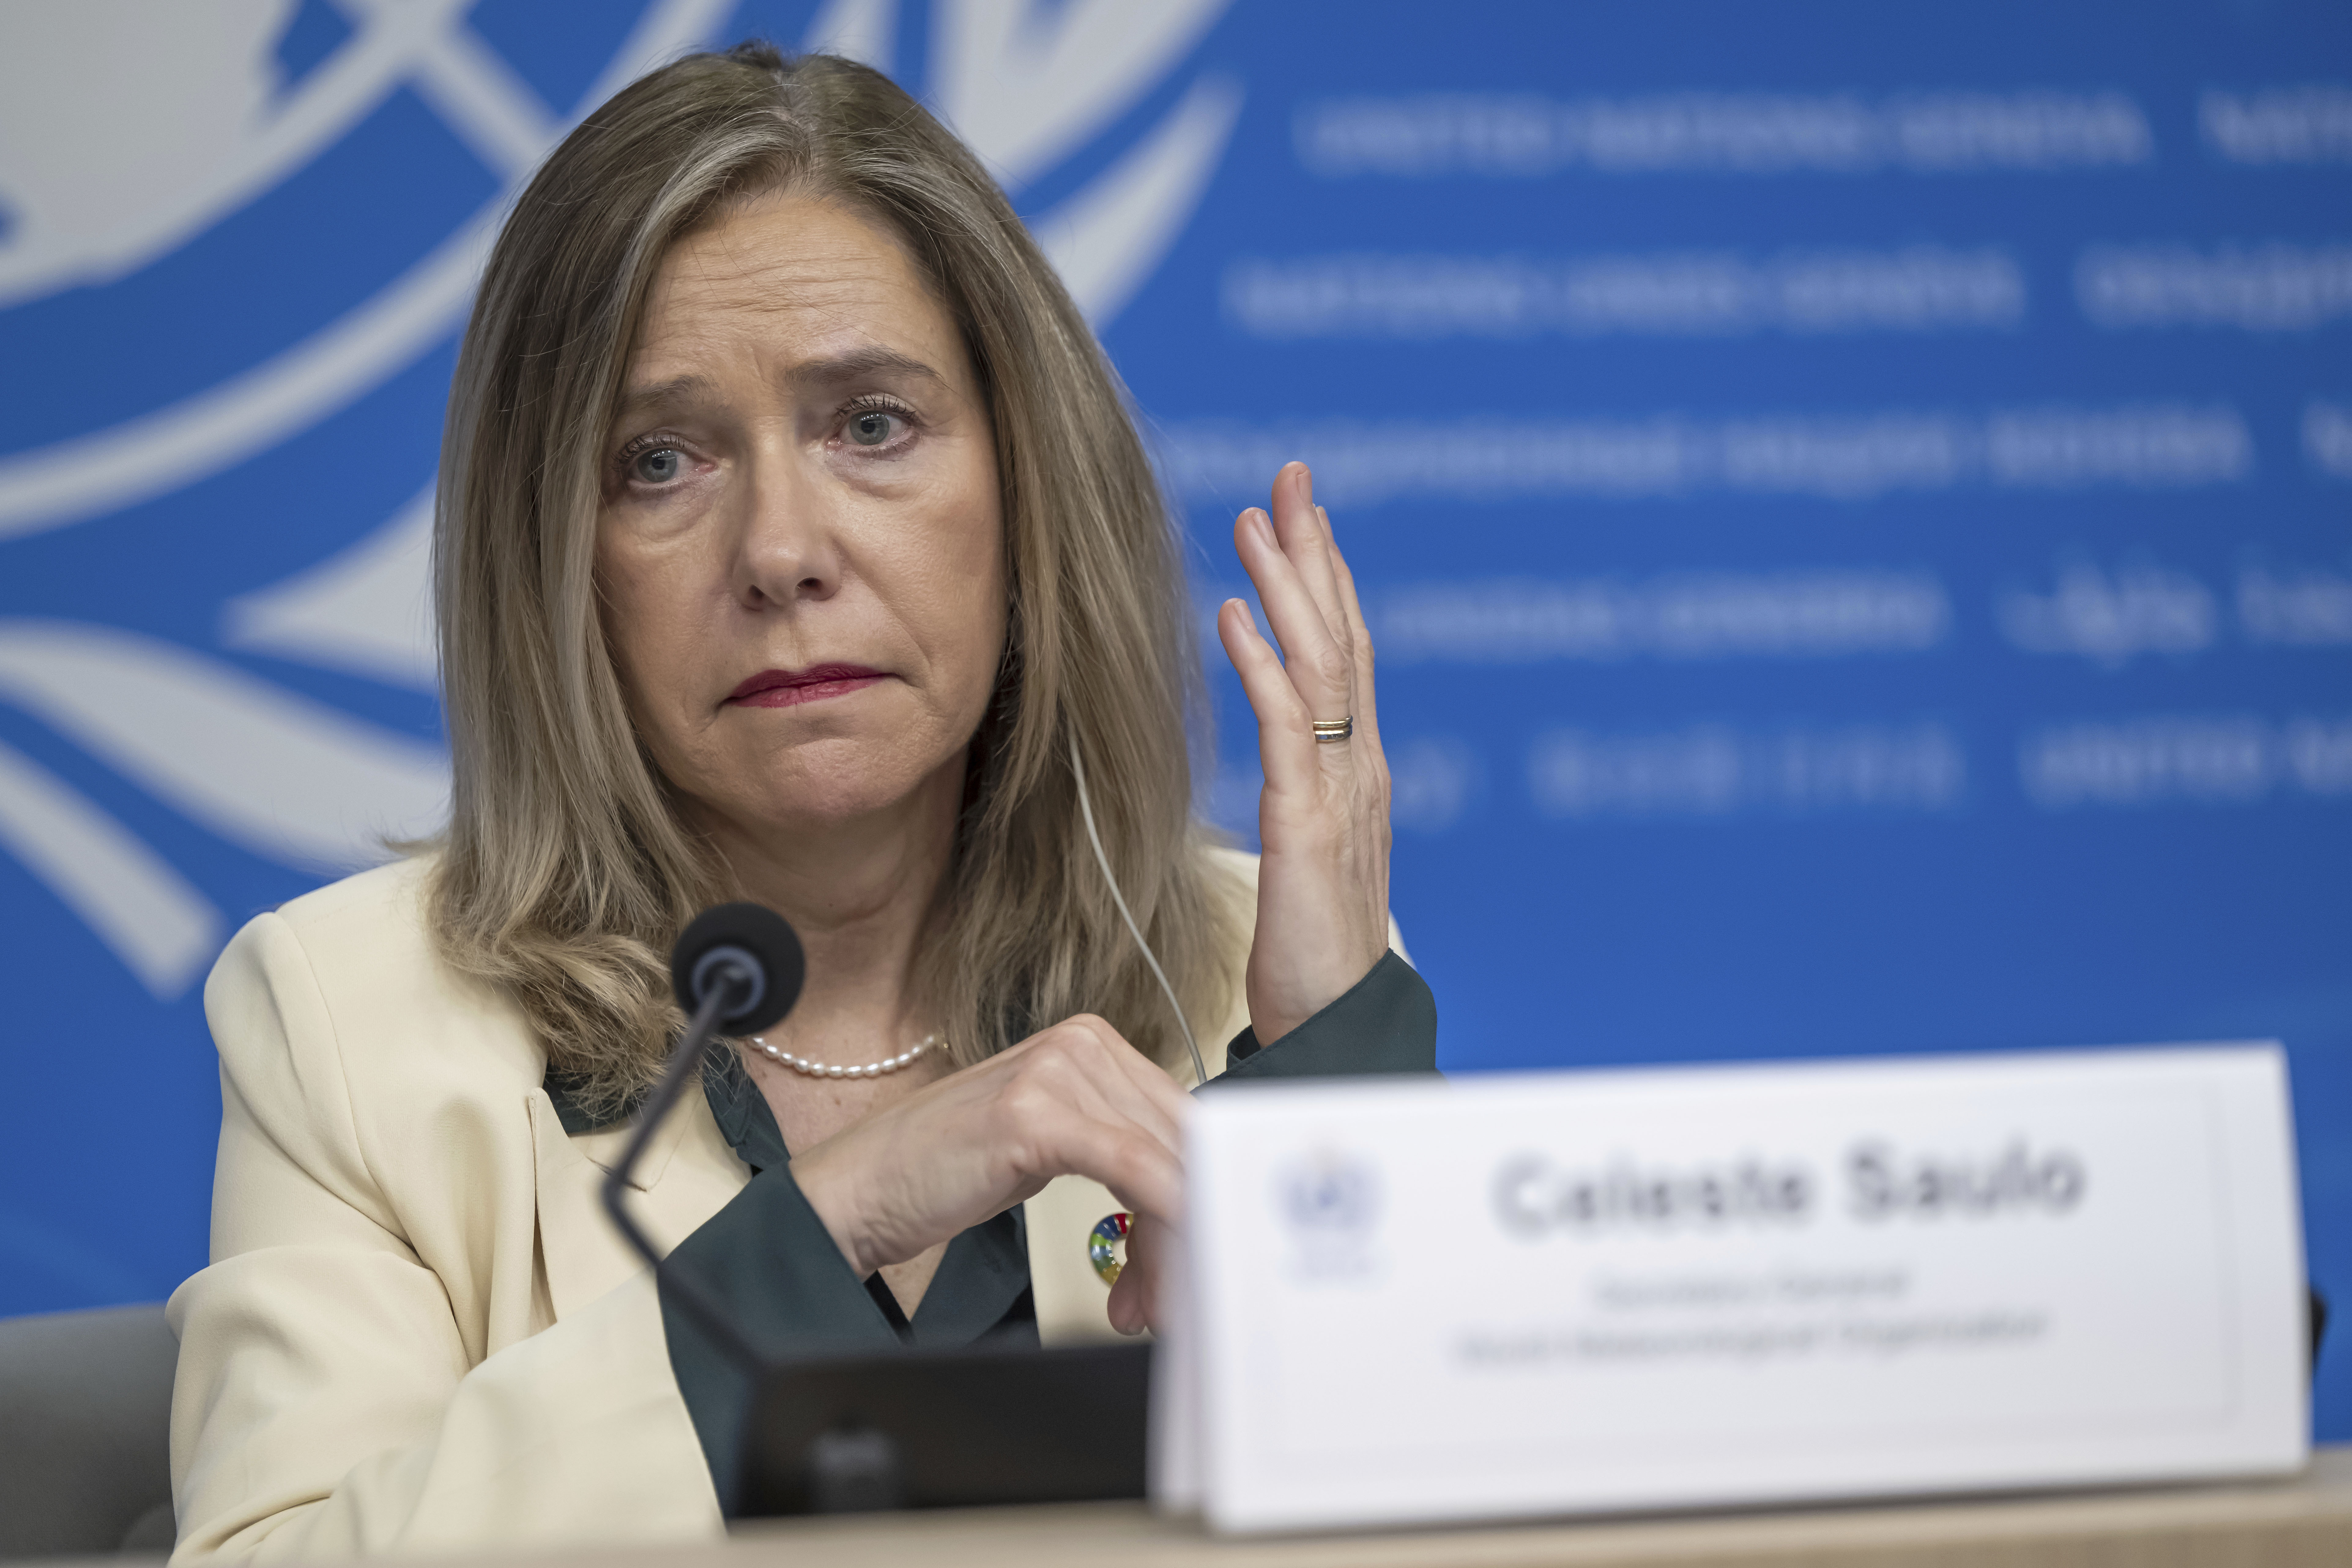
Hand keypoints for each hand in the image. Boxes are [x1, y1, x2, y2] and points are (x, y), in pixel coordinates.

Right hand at [788, 1014, 1187, 1332]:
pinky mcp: (1034, 1112)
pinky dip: (1159, 1218)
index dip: (1203, 1194)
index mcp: (1093, 1044)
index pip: (1182, 1123)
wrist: (859, 1188)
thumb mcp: (1050, 1146)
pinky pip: (1130, 1166)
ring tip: (1141, 1307)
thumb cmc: (946, 1172)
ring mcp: (1058, 1072)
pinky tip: (1157, 1270)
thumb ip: (1117, 1150)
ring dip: (1165, 1249)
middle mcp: (1083, 1045)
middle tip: (1173, 1303)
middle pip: (1179, 1143)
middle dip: (1186, 1231)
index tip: (1204, 1256)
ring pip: (1161, 1163)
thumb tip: (1190, 1195)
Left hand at [1218, 462, 1391, 1046]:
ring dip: (1289, 587)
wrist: (1338, 1028)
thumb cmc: (1315, 955)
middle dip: (1317, 553)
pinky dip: (1263, 666)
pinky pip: (1289, 729)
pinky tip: (1234, 617)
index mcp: (1358, 772)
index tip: (1302, 516)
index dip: (1328, 582)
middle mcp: (1361, 768)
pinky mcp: (1310, 826)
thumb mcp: (1312, 856)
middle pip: (1344, 638)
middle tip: (1290, 479)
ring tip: (1259, 519)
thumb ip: (1310, 798)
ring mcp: (1342, 794)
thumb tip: (1295, 756)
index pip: (1347, 656)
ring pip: (1322, 665)